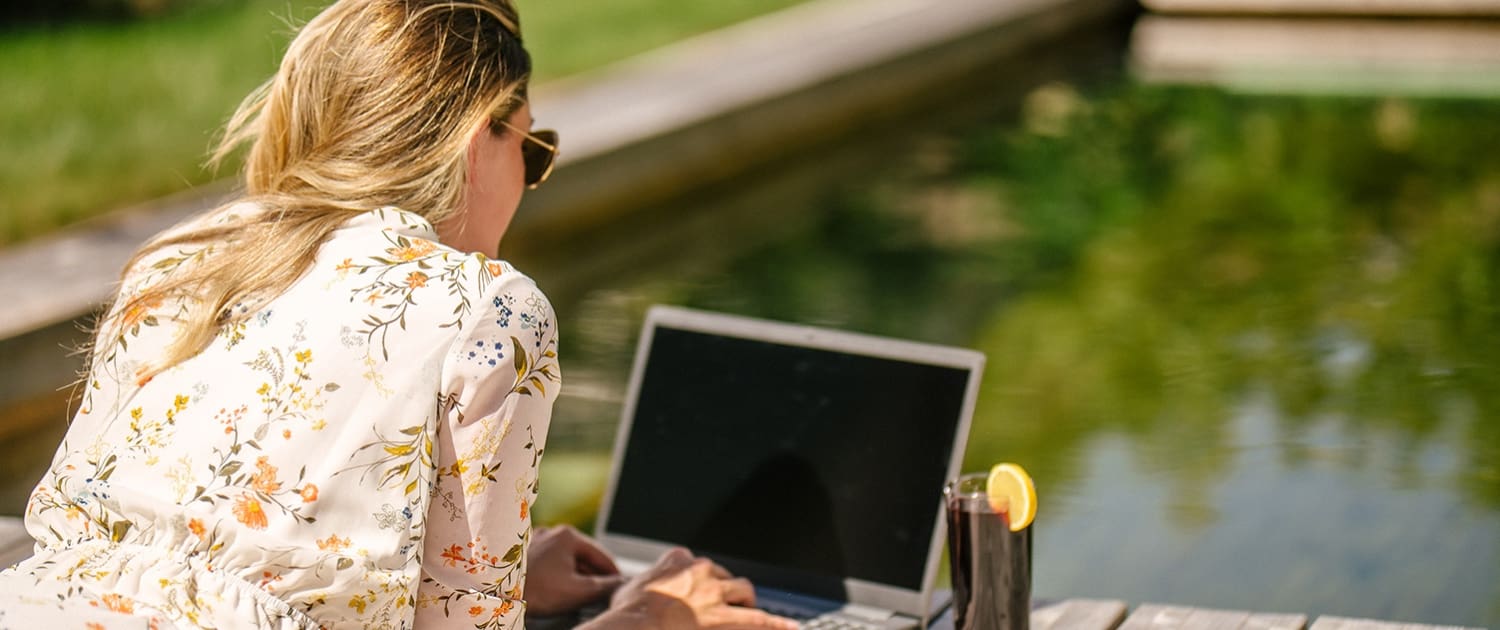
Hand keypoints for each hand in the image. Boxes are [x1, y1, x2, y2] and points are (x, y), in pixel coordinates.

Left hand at [524, 525, 624, 615]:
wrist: (499, 596)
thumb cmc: (538, 591)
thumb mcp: (578, 590)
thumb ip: (604, 586)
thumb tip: (620, 584)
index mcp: (568, 535)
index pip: (601, 554)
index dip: (613, 573)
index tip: (620, 585)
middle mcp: (551, 532)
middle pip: (582, 556)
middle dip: (593, 575)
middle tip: (603, 592)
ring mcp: (535, 541)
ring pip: (565, 560)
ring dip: (576, 575)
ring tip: (583, 593)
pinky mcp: (524, 553)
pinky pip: (550, 562)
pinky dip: (559, 574)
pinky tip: (562, 588)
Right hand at [582, 548, 797, 629]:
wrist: (632, 628)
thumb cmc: (625, 616)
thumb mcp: (627, 591)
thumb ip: (637, 586)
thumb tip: (628, 592)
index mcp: (677, 561)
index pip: (696, 564)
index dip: (703, 580)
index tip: (704, 588)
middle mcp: (700, 572)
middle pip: (725, 577)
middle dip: (730, 591)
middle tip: (731, 607)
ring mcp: (715, 594)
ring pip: (744, 593)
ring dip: (748, 604)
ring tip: (755, 617)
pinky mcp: (726, 619)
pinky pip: (760, 621)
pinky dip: (776, 624)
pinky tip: (788, 628)